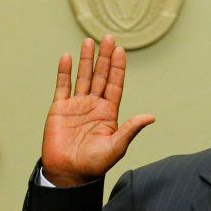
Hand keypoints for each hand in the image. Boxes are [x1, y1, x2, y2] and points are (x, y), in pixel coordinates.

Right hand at [42, 35, 154, 186]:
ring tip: (90, 41)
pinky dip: (64, 72)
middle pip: (100, 76)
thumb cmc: (95, 164)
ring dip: (86, 60)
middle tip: (108, 38)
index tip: (121, 50)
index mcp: (109, 112)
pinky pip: (62, 86)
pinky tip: (68, 57)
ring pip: (83, 77)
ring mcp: (77, 105)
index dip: (117, 68)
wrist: (69, 173)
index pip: (115, 85)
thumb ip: (131, 129)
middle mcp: (94, 105)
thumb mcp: (117, 146)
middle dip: (104, 57)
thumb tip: (151, 117)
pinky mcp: (60, 109)